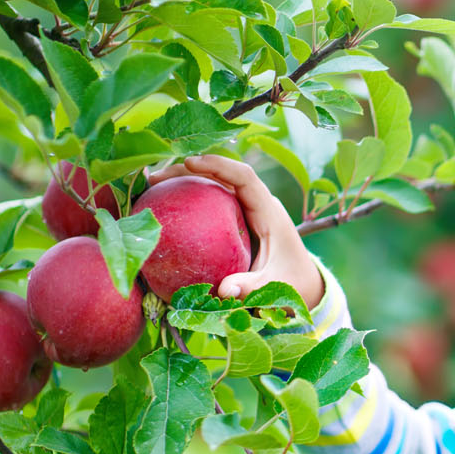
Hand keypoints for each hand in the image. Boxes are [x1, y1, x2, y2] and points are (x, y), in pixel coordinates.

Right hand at [147, 155, 324, 308]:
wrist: (304, 284)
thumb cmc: (294, 283)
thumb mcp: (278, 287)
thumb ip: (254, 287)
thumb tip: (225, 291)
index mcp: (269, 212)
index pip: (245, 177)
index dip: (219, 165)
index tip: (190, 162)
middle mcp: (257, 205)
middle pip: (222, 175)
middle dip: (189, 169)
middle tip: (155, 177)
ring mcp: (245, 211)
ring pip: (213, 186)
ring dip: (183, 181)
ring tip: (150, 186)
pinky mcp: (235, 221)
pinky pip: (209, 204)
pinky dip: (186, 202)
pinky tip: (160, 209)